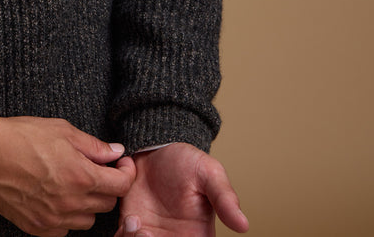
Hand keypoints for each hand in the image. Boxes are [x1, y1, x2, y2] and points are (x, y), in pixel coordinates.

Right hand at [0, 116, 136, 236]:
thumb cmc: (24, 137)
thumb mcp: (63, 130)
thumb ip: (94, 146)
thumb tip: (116, 152)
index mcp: (81, 176)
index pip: (121, 185)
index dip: (126, 172)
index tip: (120, 163)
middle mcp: (71, 203)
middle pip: (107, 203)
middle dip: (107, 185)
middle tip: (97, 169)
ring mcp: (54, 219)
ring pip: (88, 220)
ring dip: (88, 204)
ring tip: (75, 183)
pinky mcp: (38, 228)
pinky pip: (65, 230)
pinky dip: (67, 217)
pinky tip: (58, 198)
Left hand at [115, 143, 247, 236]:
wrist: (155, 146)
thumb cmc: (186, 160)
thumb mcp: (209, 173)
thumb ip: (225, 199)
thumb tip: (244, 225)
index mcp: (197, 236)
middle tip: (150, 235)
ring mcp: (150, 235)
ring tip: (139, 225)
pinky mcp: (130, 227)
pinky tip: (132, 219)